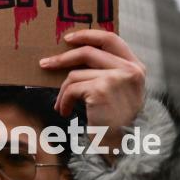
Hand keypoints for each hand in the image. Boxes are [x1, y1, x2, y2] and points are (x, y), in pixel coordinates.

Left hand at [40, 30, 145, 152]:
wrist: (121, 144)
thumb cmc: (114, 117)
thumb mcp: (118, 89)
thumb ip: (107, 69)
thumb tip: (73, 53)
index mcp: (135, 66)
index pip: (111, 38)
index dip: (87, 34)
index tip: (67, 39)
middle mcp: (129, 70)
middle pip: (87, 52)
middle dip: (62, 59)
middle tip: (44, 64)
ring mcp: (116, 78)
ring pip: (76, 73)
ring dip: (64, 90)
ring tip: (62, 104)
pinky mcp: (101, 89)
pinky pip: (72, 88)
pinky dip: (64, 100)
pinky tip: (64, 110)